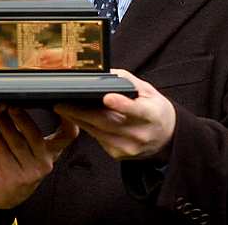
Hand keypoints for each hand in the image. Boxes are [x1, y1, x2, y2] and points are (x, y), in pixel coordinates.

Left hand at [0, 108, 77, 208]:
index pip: (68, 135)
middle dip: (23, 119)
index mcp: (53, 151)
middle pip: (36, 136)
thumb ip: (32, 130)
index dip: (68, 121)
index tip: (60, 106)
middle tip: (12, 105)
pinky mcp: (16, 176)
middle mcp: (46, 161)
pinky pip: (3, 152)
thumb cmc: (19, 163)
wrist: (9, 192)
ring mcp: (32, 171)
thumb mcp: (32, 148)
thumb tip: (22, 100)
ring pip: (17, 143)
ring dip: (4, 125)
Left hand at [55, 69, 175, 160]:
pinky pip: (98, 139)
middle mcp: (140, 134)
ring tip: (63, 108)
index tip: (107, 97)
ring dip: (79, 120)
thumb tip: (105, 73)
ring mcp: (129, 147)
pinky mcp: (118, 154)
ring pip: (98, 132)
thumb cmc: (155, 110)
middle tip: (62, 103)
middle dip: (82, 112)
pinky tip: (79, 119)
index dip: (122, 104)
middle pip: (108, 122)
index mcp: (151, 115)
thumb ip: (128, 81)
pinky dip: (87, 128)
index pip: (136, 110)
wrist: (166, 138)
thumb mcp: (148, 91)